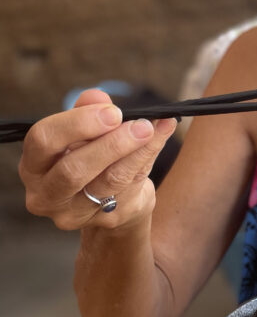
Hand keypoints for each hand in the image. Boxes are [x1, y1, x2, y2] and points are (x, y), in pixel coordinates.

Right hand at [19, 89, 177, 230]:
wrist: (113, 197)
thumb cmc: (92, 156)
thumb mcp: (85, 131)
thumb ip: (88, 111)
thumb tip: (97, 96)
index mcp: (34, 165)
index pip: (43, 141)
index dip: (77, 124)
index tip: (112, 111)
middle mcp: (46, 194)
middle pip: (73, 170)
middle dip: (111, 144)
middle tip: (140, 125)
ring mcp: (75, 213)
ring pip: (109, 181)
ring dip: (136, 151)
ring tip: (153, 128)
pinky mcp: (107, 220)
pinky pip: (132, 186)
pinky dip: (149, 157)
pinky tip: (162, 134)